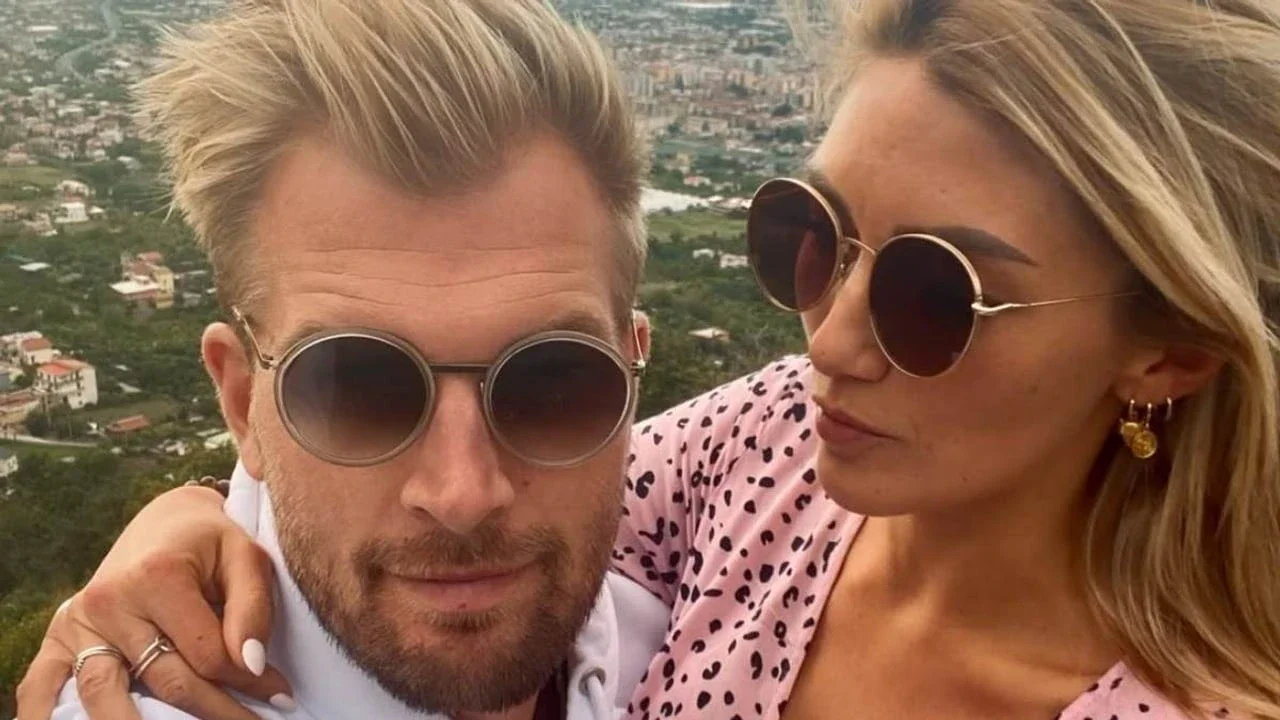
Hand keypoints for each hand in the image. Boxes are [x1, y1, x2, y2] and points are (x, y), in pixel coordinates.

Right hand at [15, 485, 293, 719]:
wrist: (166, 522)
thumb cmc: (213, 542)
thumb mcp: (246, 559)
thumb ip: (253, 609)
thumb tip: (253, 665)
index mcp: (158, 577)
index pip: (207, 655)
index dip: (248, 682)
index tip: (280, 695)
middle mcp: (111, 600)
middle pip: (165, 680)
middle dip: (215, 711)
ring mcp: (80, 620)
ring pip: (106, 694)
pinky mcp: (61, 634)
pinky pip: (42, 683)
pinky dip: (47, 713)